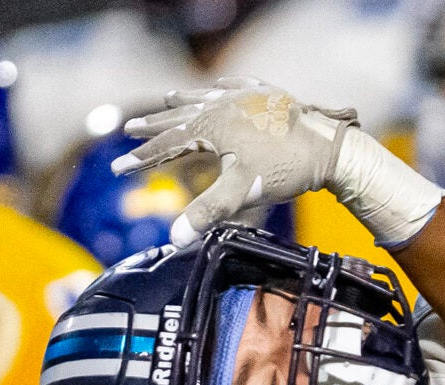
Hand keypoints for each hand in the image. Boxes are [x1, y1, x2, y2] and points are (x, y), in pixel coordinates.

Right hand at [119, 80, 353, 245]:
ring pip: (206, 96)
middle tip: (130, 128)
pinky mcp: (266, 94)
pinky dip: (221, 87)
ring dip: (185, 101)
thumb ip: (206, 213)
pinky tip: (220, 84)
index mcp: (211, 124)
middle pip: (180, 116)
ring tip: (168, 99)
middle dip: (155, 125)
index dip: (142, 158)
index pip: (168, 144)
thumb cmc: (284, 168)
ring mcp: (245, 95)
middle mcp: (222, 103)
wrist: (327, 146)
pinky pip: (236, 85)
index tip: (117, 168)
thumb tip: (174, 240)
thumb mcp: (241, 192)